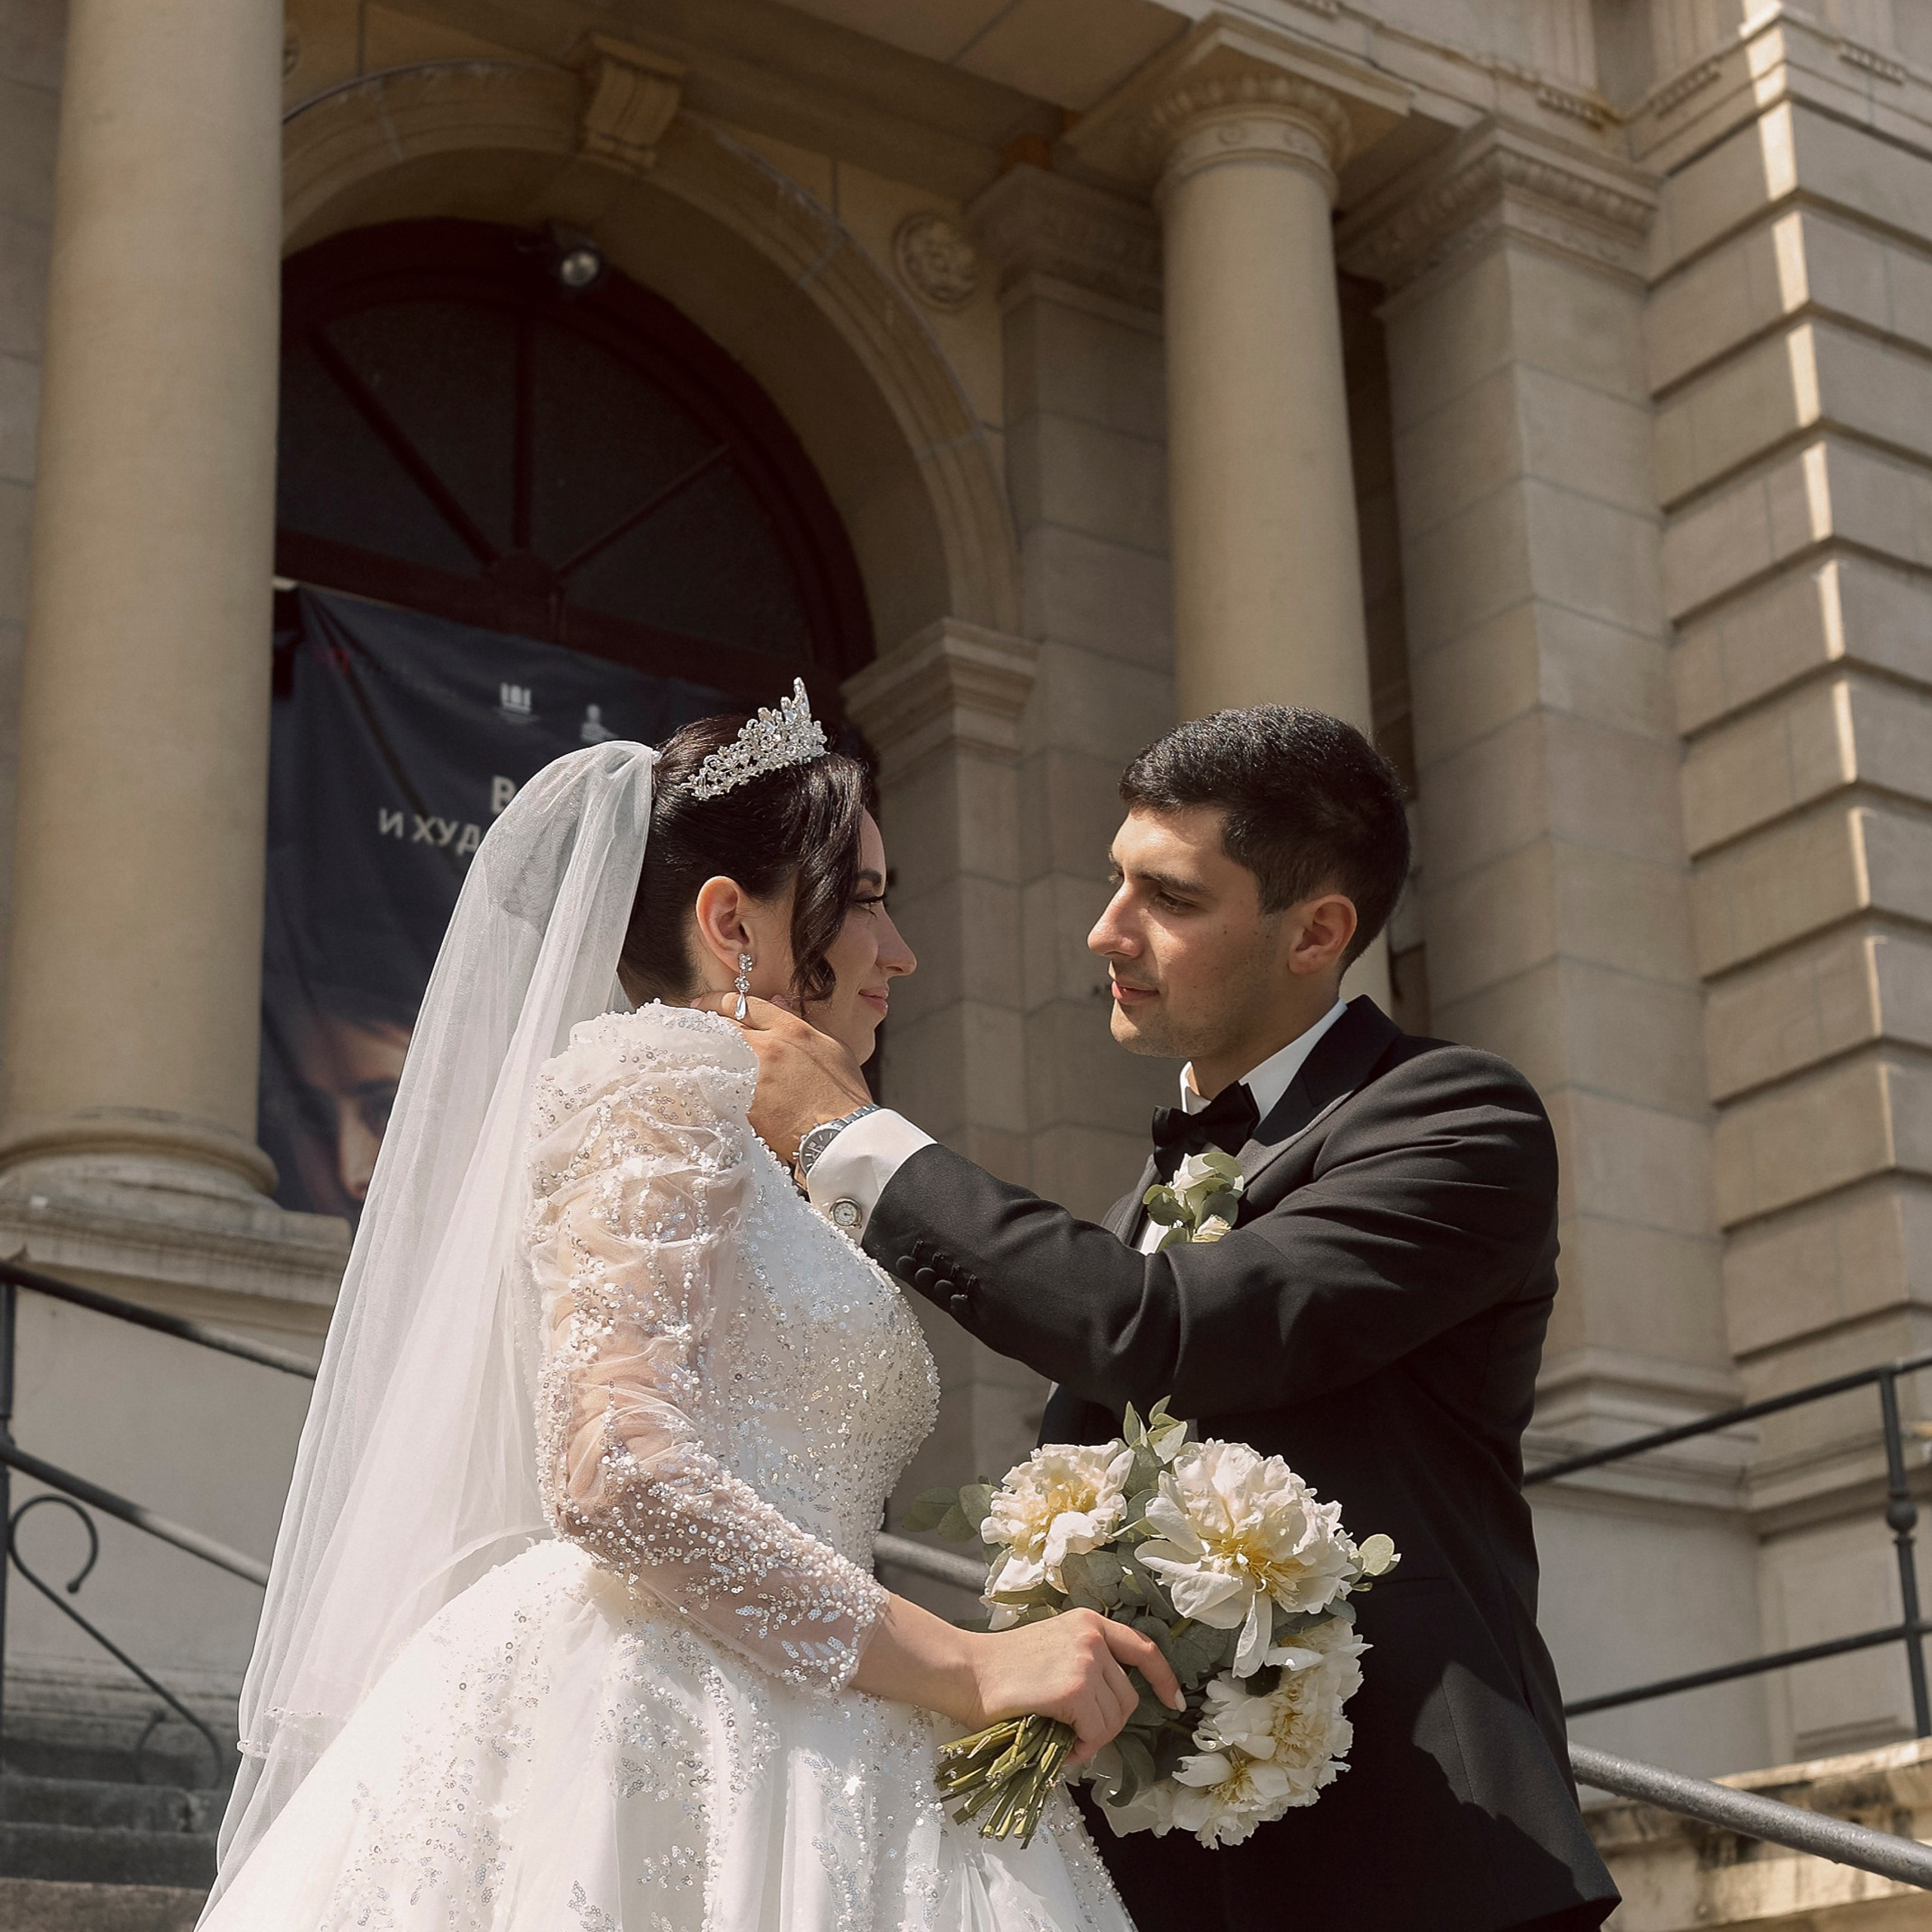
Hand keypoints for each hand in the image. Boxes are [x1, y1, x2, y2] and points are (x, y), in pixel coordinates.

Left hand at [693, 993, 870, 1164]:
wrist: (840, 1133)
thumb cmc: (843, 1091)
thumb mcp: (832, 1047)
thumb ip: (802, 1023)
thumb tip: (777, 1003)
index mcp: (790, 1030)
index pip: (744, 1005)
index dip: (718, 1000)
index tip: (706, 1003)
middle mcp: (768, 1048)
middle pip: (724, 1026)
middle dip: (707, 1023)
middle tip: (694, 1023)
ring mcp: (753, 1077)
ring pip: (716, 1055)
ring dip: (707, 1051)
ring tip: (698, 1052)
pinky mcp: (745, 1104)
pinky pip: (718, 1086)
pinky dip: (711, 1081)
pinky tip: (706, 1081)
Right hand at [965, 1611, 1184, 1765]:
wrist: (968, 1672)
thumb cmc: (1003, 1668)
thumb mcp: (1053, 1648)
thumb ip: (1085, 1663)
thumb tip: (1108, 1704)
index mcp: (1089, 1622)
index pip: (1143, 1649)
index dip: (1163, 1678)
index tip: (1174, 1701)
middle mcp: (1092, 1637)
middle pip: (1128, 1696)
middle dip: (1109, 1724)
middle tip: (1079, 1735)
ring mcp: (1085, 1661)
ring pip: (1114, 1719)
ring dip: (1094, 1738)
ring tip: (1066, 1740)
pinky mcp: (1074, 1689)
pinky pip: (1096, 1732)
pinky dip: (1084, 1748)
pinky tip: (1063, 1746)